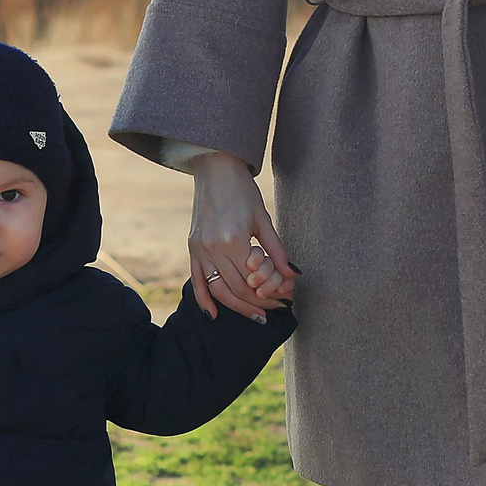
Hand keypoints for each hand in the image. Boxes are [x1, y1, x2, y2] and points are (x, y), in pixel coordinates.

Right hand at [185, 151, 295, 321]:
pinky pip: (197, 280)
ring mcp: (200, 249)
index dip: (270, 295)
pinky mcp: (192, 247)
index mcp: (233, 240)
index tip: (284, 301)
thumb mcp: (263, 219)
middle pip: (236, 289)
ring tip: (255, 315)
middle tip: (274, 311)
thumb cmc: (243, 191)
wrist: (216, 169)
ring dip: (237, 307)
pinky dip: (204, 300)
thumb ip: (276, 250)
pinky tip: (214, 316)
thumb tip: (292, 275)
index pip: (253, 281)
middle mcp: (213, 248)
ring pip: (218, 290)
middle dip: (257, 303)